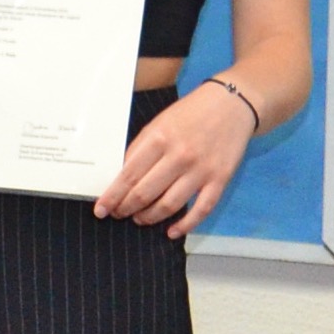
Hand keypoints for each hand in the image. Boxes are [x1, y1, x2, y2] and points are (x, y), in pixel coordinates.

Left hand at [95, 82, 258, 237]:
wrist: (232, 102)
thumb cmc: (192, 112)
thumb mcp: (159, 122)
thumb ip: (141, 148)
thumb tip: (122, 177)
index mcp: (159, 138)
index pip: (128, 175)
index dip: (112, 196)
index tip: (101, 209)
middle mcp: (179, 155)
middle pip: (144, 193)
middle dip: (126, 209)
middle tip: (119, 214)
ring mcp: (200, 169)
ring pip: (169, 205)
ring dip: (149, 217)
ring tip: (140, 219)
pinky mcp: (220, 179)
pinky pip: (201, 209)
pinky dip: (185, 225)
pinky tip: (172, 231)